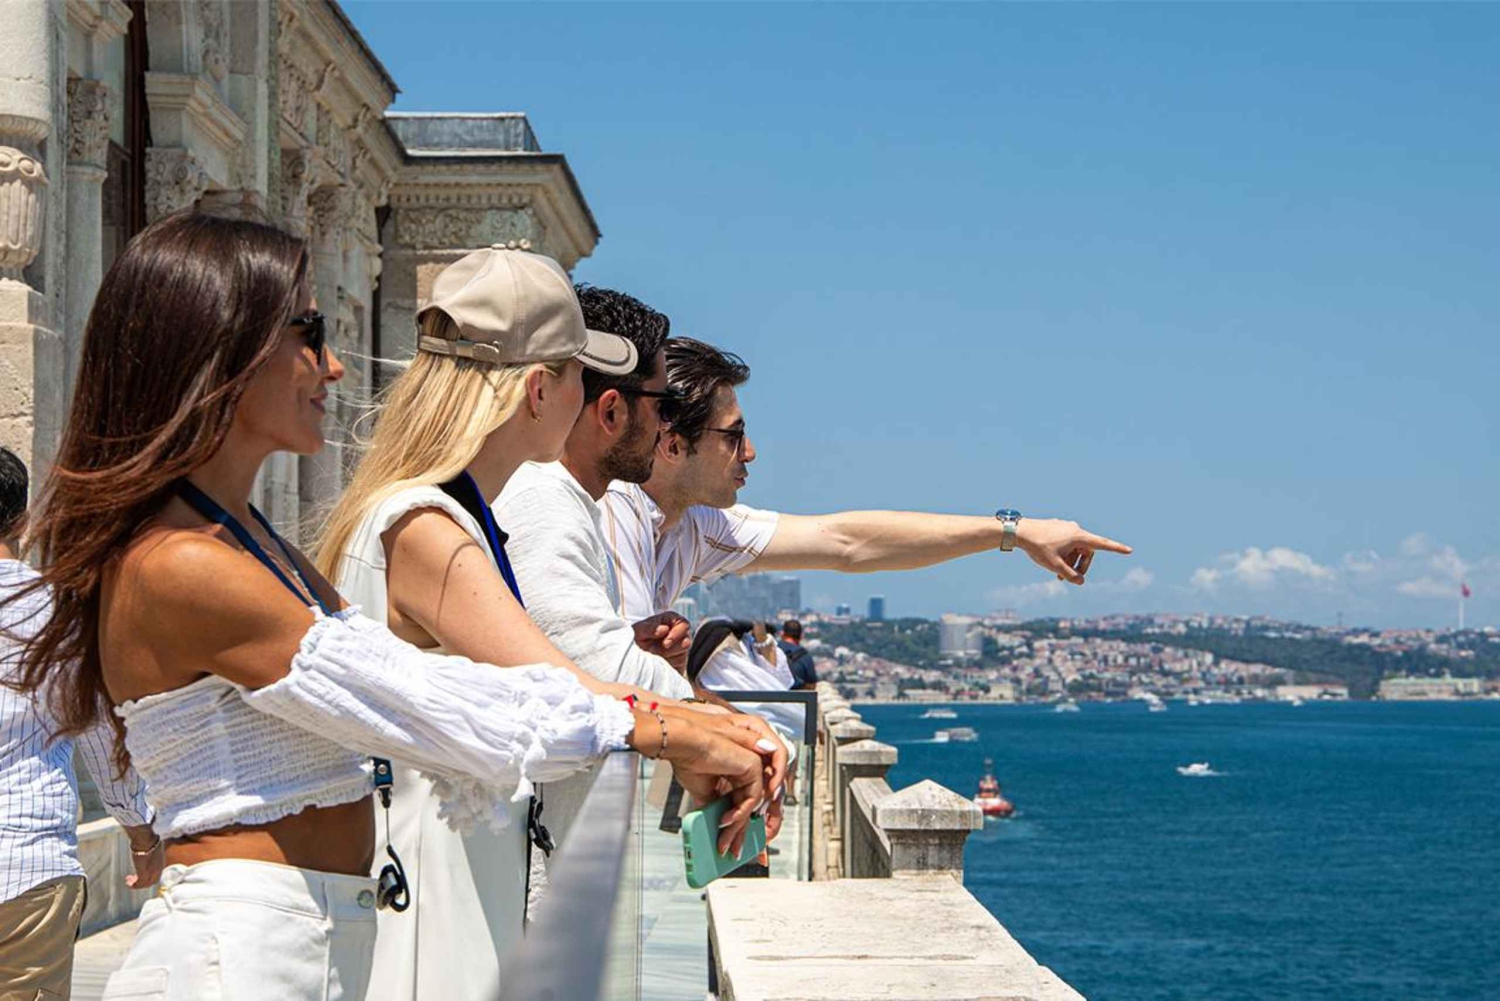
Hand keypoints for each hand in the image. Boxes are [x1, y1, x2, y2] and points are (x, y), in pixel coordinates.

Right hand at [124, 827, 163, 888]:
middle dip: (143, 882)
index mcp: (161, 862)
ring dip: (136, 884)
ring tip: (128, 880)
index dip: (150, 877)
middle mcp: (158, 869)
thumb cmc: (149, 839)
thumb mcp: (154, 844)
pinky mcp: (143, 873)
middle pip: (152, 881)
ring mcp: (151, 872)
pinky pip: (139, 884)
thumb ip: (154, 846)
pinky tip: (127, 882)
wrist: (145, 839)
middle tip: (134, 879)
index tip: (141, 875)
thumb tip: (153, 839)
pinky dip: (133, 885)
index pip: (157, 874)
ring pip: (145, 884)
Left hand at [632, 612, 691, 673]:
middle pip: (686, 641)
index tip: (666, 642)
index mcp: (669, 621)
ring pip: (682, 656)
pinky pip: (678, 666)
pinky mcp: (678, 663)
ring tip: (653, 656)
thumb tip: (664, 629)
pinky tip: (657, 663)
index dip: (677, 633)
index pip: (684, 624)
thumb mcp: (637, 631)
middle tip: (654, 650)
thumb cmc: (634, 639)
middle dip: (670, 649)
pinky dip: (667, 666)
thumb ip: (650, 628)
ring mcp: (678, 649)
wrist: (629, 658)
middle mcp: (676, 634)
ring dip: (666, 658)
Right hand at [656, 716, 773, 857]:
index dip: (740, 828)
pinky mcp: (753, 766)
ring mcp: (751, 769)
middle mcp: (747, 772)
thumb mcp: (704, 793)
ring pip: (751, 807)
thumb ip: (715, 808)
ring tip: (723, 843)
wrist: (684, 746)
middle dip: (740, 834)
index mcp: (736, 776)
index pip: (743, 806)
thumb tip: (718, 828)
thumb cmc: (690, 761)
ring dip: (736, 828)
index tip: (734, 846)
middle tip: (731, 852)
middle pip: (750, 809)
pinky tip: (724, 821)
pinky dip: (739, 813)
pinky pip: (751, 798)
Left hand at [1014, 518, 1131, 584]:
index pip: (1102, 544)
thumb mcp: (1054, 566)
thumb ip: (1070, 575)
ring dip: (1070, 562)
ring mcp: (1066, 527)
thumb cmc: (1037, 547)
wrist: (1019, 531)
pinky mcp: (1057, 527)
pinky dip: (1064, 554)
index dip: (1116, 549)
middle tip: (1068, 578)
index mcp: (1078, 536)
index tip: (1129, 550)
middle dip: (1080, 566)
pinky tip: (1051, 561)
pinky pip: (1066, 543)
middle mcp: (1075, 529)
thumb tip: (1081, 581)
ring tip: (1058, 574)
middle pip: (1086, 551)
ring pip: (1075, 548)